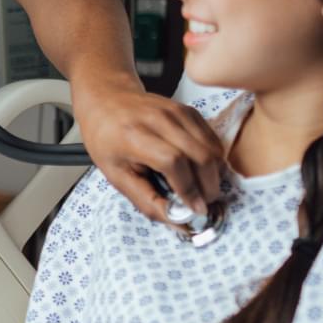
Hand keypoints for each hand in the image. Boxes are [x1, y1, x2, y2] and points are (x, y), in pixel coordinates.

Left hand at [71, 83, 226, 224]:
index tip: (194, 208)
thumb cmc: (107, 139)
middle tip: (203, 203)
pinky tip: (203, 171)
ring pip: (211, 148)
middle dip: (207, 186)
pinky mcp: (188, 110)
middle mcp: (158, 120)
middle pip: (199, 155)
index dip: (187, 188)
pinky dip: (214, 159)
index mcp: (134, 135)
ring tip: (204, 190)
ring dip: (214, 174)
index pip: (172, 161)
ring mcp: (176, 112)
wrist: (107, 101)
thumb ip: (146, 200)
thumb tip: (176, 221)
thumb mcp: (116, 175)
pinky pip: (212, 138)